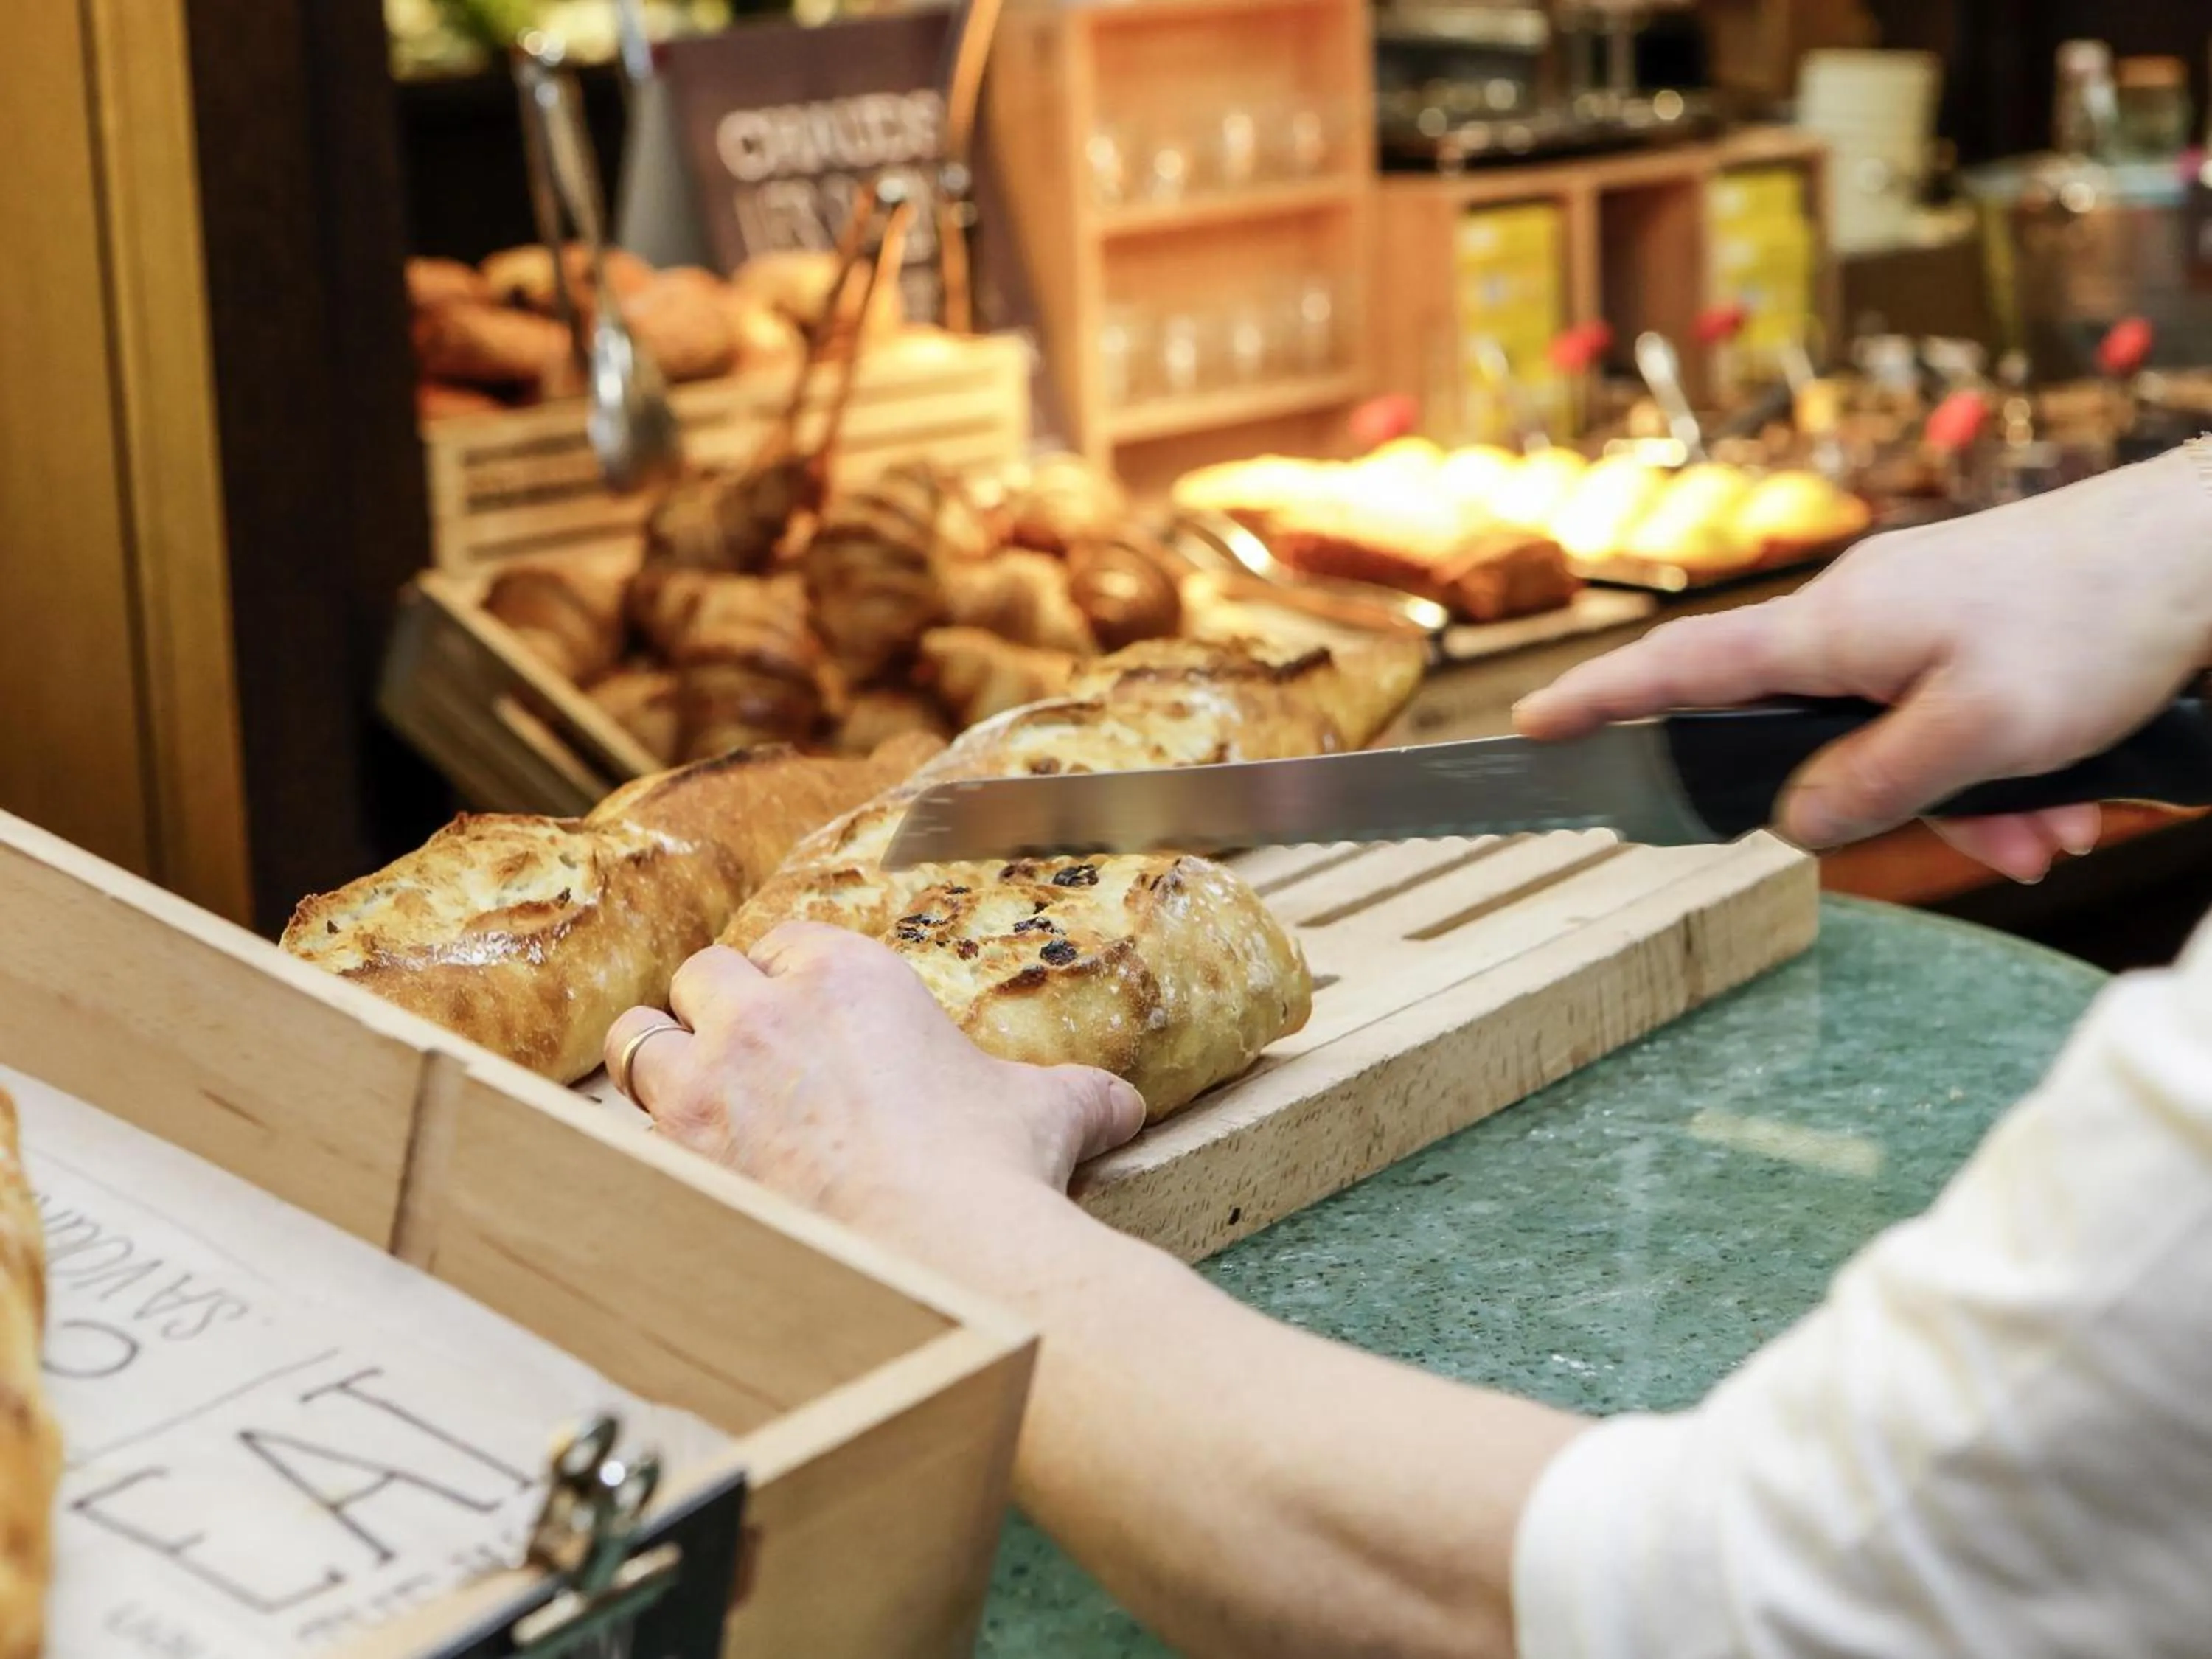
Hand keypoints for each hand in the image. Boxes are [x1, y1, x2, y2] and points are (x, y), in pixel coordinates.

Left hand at [602, 924, 1144, 1250]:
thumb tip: (1128, 1109)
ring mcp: (712, 1083)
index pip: (788, 941)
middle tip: (740, 1056)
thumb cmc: (995, 1174)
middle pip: (703, 975)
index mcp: (854, 977)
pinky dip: (641, 1141)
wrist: (945, 1256)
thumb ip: (1079, 1097)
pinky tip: (672, 1167)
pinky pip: (622, 1125)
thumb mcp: (1050, 1113)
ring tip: (685, 1097)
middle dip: (716, 1010)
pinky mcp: (676, 1157)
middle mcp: (769, 1014)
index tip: (799, 1014)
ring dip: (658, 1061)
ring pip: (638, 1038)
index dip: (789, 978)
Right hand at [1516, 448, 2211, 880]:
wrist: (2200, 548)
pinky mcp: (1967, 624)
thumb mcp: (1979, 733)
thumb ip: (1871, 785)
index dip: (1602, 701)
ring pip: (1899, 739)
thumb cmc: (2095, 620)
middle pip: (1818, 738)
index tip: (1534, 727)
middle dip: (1899, 810)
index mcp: (1834, 628)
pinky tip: (2067, 794)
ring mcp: (1916, 616)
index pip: (1683, 668)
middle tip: (2001, 849)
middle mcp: (1859, 614)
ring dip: (1975, 800)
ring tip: (2056, 827)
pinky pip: (1949, 717)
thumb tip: (1795, 819)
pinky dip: (2001, 768)